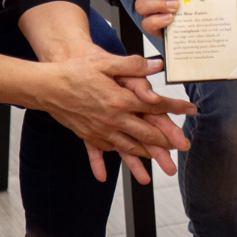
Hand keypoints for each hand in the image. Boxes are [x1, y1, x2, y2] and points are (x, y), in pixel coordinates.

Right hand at [36, 50, 195, 182]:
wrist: (45, 86)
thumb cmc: (75, 71)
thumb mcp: (106, 63)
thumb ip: (133, 65)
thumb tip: (158, 65)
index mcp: (121, 100)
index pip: (156, 106)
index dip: (176, 108)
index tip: (191, 110)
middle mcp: (113, 119)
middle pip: (147, 134)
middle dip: (168, 142)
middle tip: (183, 146)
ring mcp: (100, 130)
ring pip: (129, 147)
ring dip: (147, 155)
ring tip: (161, 161)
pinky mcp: (87, 135)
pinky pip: (103, 151)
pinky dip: (110, 161)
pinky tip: (109, 173)